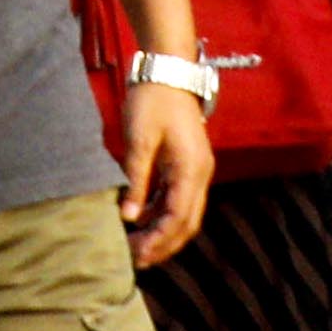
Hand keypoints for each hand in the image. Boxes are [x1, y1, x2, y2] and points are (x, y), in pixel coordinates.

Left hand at [121, 75, 213, 266]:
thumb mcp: (139, 139)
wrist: (168, 70)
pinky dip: (163, 214)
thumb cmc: (152, 100)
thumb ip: (137, 179)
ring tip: (136, 246)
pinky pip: (179, 199)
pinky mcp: (189, 166)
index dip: (159, 240)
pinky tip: (142, 221)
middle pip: (187, 223)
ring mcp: (197, 171)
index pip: (178, 217)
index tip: (139, 255)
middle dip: (164, 244)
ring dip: (164, 232)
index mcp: (191, 170)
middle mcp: (201, 175)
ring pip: (185, 214)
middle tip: (137, 260)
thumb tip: (130, 216)